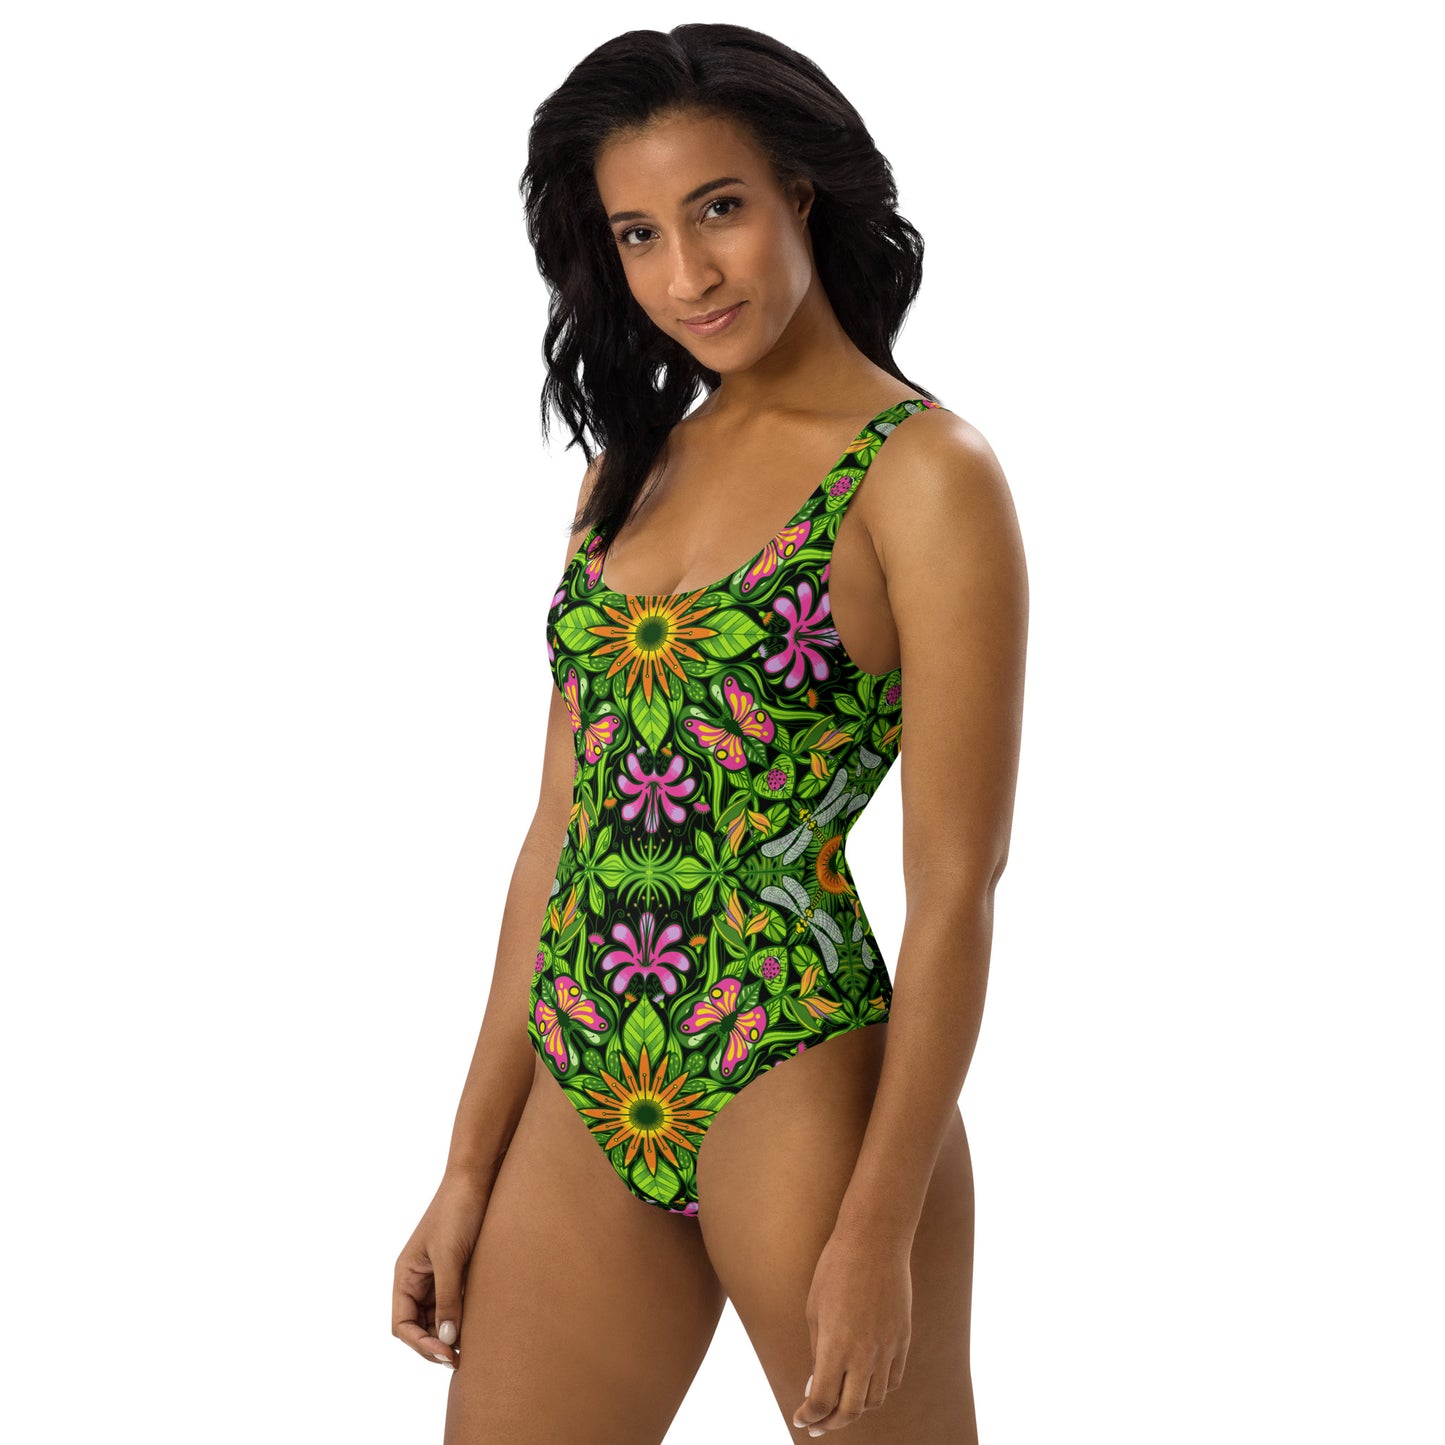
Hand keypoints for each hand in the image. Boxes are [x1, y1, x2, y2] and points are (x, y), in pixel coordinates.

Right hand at [392, 1168, 494, 1369]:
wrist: (478, 1178)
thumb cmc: (457, 1212)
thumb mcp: (450, 1257)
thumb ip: (448, 1298)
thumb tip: (447, 1339)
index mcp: (406, 1276)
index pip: (402, 1324)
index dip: (420, 1344)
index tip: (446, 1353)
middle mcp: (418, 1280)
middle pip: (420, 1327)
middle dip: (436, 1344)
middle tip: (461, 1358)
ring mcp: (439, 1276)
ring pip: (439, 1318)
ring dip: (450, 1334)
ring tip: (472, 1346)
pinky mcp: (459, 1271)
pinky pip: (456, 1303)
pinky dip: (464, 1317)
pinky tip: (479, 1325)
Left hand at [791, 1230, 911, 1433]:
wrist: (875, 1241)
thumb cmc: (835, 1270)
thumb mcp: (814, 1311)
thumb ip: (817, 1352)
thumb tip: (816, 1385)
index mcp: (835, 1346)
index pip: (822, 1401)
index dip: (809, 1416)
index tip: (800, 1418)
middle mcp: (864, 1354)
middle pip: (850, 1410)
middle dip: (830, 1423)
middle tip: (816, 1424)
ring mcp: (888, 1348)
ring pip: (874, 1400)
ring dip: (855, 1407)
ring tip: (840, 1404)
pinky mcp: (903, 1340)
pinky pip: (892, 1380)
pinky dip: (877, 1390)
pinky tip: (864, 1384)